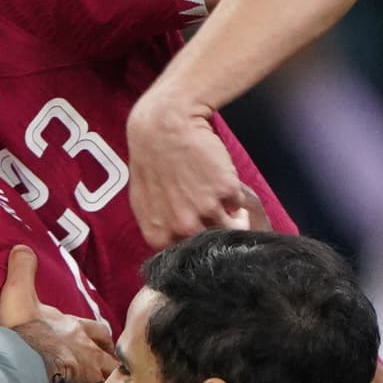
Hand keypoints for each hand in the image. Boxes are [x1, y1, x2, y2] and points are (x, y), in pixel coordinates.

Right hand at [0, 246, 113, 382]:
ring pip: (110, 379)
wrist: (24, 367)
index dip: (98, 335)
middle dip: (110, 360)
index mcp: (76, 328)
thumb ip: (22, 272)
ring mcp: (91, 374)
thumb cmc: (23, 335)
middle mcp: (90, 350)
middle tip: (107, 369)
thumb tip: (22, 247)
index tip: (96, 339)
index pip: (98, 330)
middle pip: (111, 355)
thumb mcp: (18, 296)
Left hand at [124, 94, 252, 248]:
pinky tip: (223, 181)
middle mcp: (184, 228)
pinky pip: (239, 203)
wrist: (165, 125)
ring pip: (232, 229)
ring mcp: (208, 210)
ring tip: (231, 207)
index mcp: (160, 235)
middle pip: (212, 247)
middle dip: (219, 236)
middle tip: (222, 223)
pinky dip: (236, 197)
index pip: (185, 258)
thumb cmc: (150, 159)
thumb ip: (160, 226)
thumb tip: (176, 241)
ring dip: (235, 221)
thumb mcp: (143, 200)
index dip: (197, 248)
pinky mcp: (227, 191)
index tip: (203, 239)